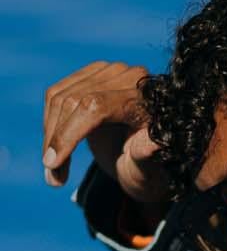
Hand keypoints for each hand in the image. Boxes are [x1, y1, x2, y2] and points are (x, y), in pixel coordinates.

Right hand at [42, 59, 171, 208]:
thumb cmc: (152, 170)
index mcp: (145, 100)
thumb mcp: (152, 170)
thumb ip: (148, 156)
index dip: (69, 134)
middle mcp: (128, 77)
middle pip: (72, 101)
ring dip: (49, 135)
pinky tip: (54, 149)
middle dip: (56, 140)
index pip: (95, 107)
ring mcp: (108, 72)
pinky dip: (50, 123)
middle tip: (54, 178)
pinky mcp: (92, 74)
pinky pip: (58, 94)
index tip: (53, 163)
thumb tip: (153, 146)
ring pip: (59, 98)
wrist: (153, 158)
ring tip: (53, 170)